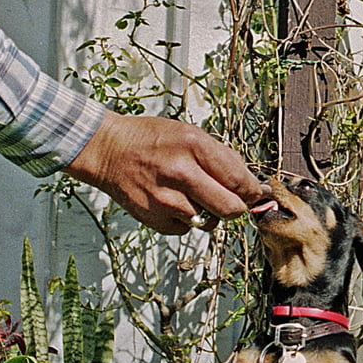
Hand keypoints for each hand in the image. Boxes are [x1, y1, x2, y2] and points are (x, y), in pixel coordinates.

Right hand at [65, 110, 269, 234]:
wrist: (109, 150)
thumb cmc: (153, 140)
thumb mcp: (191, 134)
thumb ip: (222, 158)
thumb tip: (251, 185)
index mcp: (194, 146)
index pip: (239, 180)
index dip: (252, 192)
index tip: (254, 194)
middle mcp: (180, 173)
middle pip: (230, 209)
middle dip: (237, 208)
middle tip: (232, 201)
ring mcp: (165, 199)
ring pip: (208, 222)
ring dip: (208, 213)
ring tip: (193, 195)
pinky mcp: (153, 219)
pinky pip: (186, 229)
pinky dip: (185, 219)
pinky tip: (173, 200)